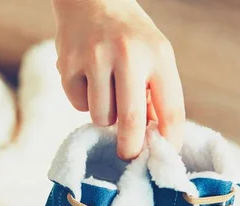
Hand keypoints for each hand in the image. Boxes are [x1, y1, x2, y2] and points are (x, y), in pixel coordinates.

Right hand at [52, 0, 184, 158]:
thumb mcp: (154, 55)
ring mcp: (94, 59)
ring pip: (101, 117)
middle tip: (128, 156)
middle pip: (131, 121)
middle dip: (131, 148)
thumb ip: (157, 94)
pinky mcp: (68, 65)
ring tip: (107, 93)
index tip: (166, 156)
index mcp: (158, 55)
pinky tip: (88, 80)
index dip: (170, 140)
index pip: (171, 108)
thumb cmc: (130, 37)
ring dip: (106, 116)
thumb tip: (153, 138)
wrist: (92, 0)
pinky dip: (84, 101)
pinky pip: (78, 105)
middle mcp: (127, 55)